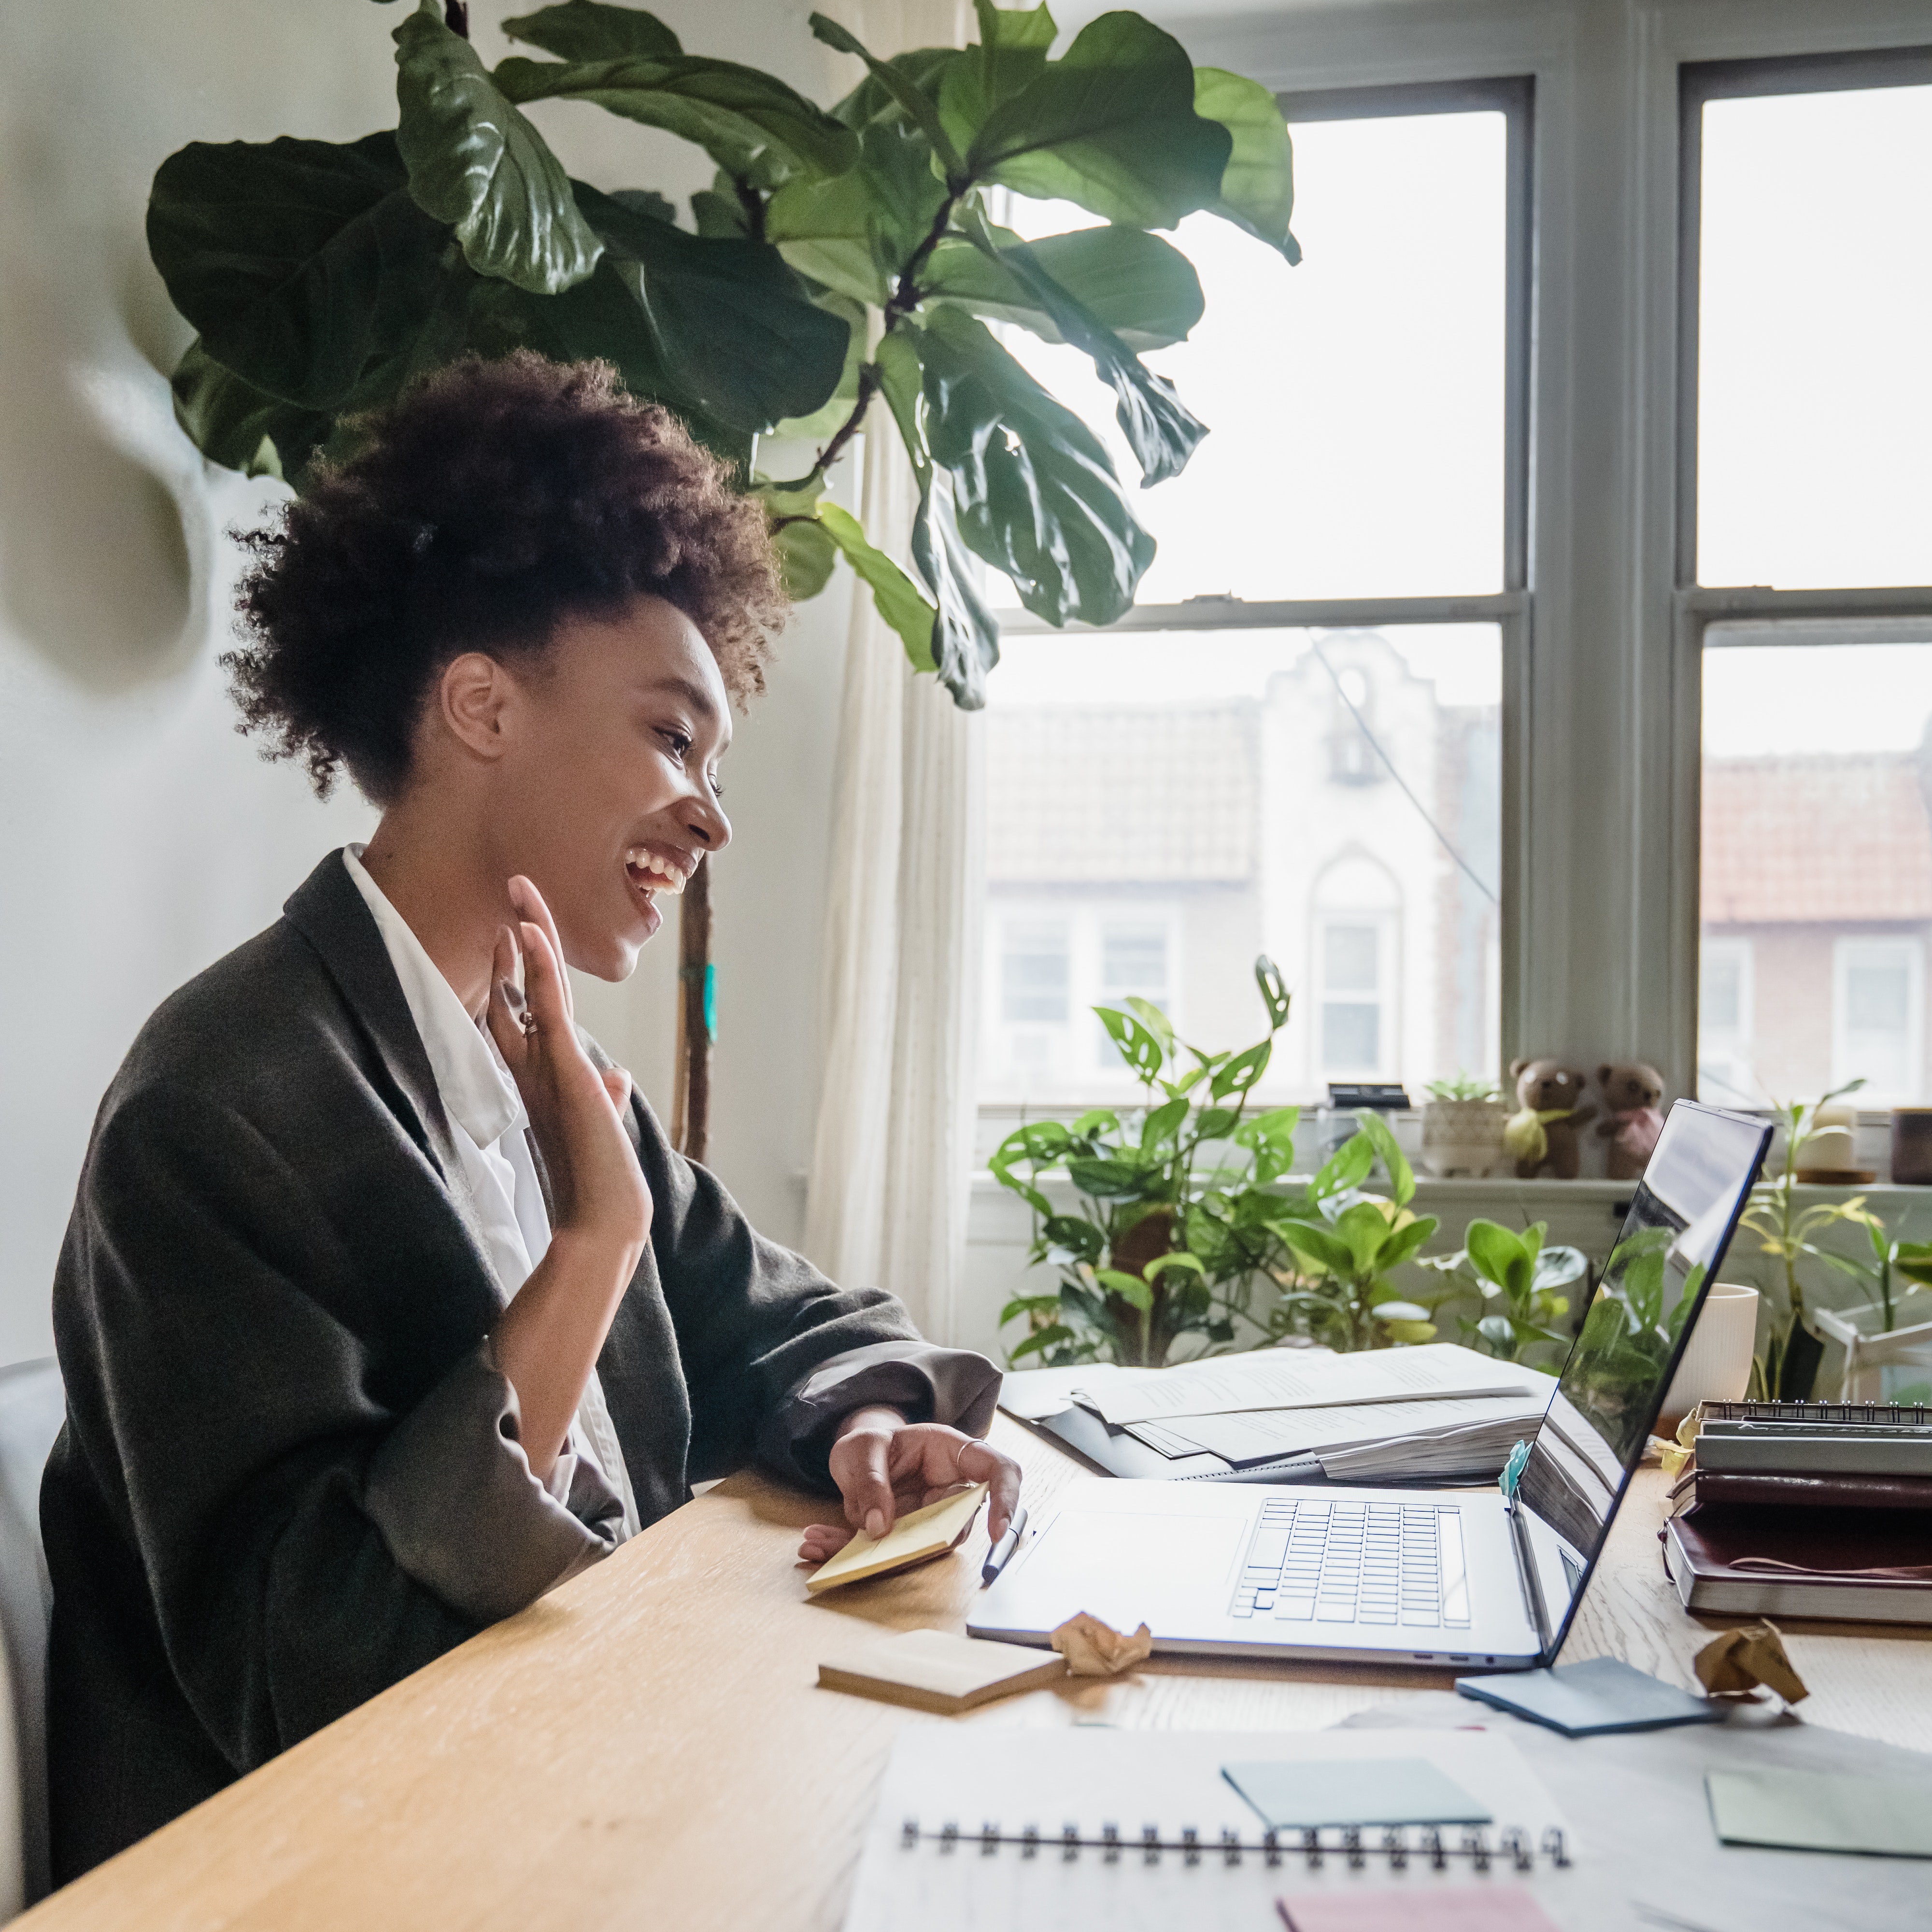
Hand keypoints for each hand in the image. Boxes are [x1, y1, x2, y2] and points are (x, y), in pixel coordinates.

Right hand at [485, 876, 650, 1255]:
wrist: (603, 1220)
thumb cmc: (601, 1181)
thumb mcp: (604, 1125)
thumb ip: (602, 1097)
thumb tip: (616, 1076)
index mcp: (542, 1079)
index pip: (520, 1017)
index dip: (517, 976)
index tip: (518, 937)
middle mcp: (535, 1067)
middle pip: (515, 992)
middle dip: (515, 944)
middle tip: (512, 896)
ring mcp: (545, 1065)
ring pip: (531, 987)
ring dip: (528, 936)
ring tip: (520, 891)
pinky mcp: (564, 1066)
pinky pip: (546, 1005)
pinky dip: (540, 966)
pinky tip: (529, 930)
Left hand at [797, 1410, 1021, 1564]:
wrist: (857, 1455)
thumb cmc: (872, 1441)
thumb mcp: (864, 1446)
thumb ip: (872, 1480)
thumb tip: (879, 1527)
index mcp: (952, 1452)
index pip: (997, 1471)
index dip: (1006, 1500)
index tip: (997, 1532)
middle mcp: (947, 1490)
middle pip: (958, 1524)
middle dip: (919, 1544)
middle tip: (874, 1547)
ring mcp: (928, 1518)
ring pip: (917, 1548)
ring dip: (870, 1555)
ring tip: (817, 1542)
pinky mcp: (904, 1539)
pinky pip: (885, 1555)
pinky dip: (846, 1555)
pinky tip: (815, 1543)